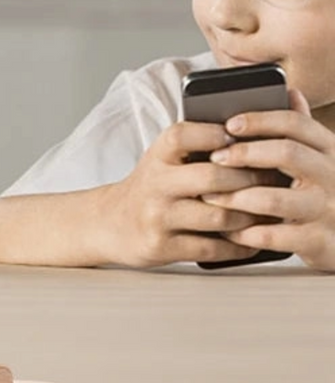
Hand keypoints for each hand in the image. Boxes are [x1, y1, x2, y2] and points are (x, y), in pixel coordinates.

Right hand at [101, 119, 282, 267]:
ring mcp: (157, 217)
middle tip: (273, 181)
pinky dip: (238, 245)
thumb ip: (197, 149)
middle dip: (251, 180)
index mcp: (156, 157)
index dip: (215, 134)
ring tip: (266, 213)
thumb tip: (254, 139)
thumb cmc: (151, 188)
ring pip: (220, 216)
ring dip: (250, 216)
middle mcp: (154, 185)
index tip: (241, 139)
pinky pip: (212, 247)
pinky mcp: (161, 246)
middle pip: (213, 178)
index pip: (182, 136)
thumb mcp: (163, 161)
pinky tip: (250, 239)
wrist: (109, 222)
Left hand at [202, 89, 334, 269]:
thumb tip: (290, 91)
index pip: (296, 124)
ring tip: (210, 196)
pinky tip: (227, 230)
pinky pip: (273, 235)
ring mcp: (328, 209)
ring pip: (274, 198)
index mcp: (331, 150)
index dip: (260, 120)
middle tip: (215, 157)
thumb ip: (303, 131)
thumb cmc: (325, 194)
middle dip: (244, 153)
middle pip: (287, 153)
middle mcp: (333, 176)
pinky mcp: (320, 241)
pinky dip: (244, 232)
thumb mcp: (321, 159)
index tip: (229, 124)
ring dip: (235, 196)